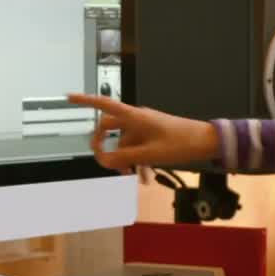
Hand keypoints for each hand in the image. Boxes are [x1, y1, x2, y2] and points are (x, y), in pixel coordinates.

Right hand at [67, 93, 219, 171]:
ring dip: (127, 161)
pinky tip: (146, 178)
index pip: (104, 104)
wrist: (206, 142)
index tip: (68, 97)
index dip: (85, 100)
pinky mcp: (154, 135)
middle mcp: (137, 119)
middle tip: (105, 163)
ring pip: (126, 142)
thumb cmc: (181, 143)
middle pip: (110, 128)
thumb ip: (123, 157)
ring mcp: (146, 127)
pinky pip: (139, 147)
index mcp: (134, 117)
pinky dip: (139, 161)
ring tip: (134, 179)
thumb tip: (102, 160)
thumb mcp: (148, 154)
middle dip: (106, 147)